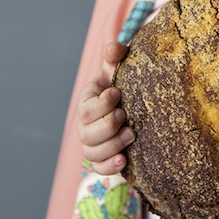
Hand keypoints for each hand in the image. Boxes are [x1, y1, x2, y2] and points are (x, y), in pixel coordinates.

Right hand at [77, 40, 134, 174]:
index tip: (117, 93)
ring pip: (92, 152)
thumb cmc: (123, 84)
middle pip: (86, 134)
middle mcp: (86, 126)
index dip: (101, 104)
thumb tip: (116, 49)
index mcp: (88, 103)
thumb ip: (115, 56)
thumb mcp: (118, 69)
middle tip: (125, 115)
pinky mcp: (104, 159)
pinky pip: (99, 169)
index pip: (86, 109)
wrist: (132, 103)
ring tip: (131, 135)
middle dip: (107, 126)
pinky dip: (109, 167)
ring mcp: (93, 144)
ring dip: (111, 145)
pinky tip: (123, 161)